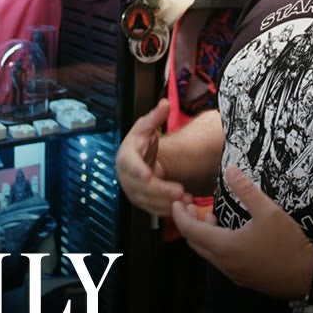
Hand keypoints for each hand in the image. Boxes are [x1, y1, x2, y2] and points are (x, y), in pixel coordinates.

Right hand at [115, 98, 190, 216]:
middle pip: (142, 188)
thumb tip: (165, 103)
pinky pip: (153, 209)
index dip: (138, 171)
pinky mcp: (142, 201)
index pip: (129, 165)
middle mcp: (126, 177)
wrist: (138, 158)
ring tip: (187, 200)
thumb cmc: (141, 141)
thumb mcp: (147, 126)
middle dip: (161, 191)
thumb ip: (156, 116)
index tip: (147, 175)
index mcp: (125, 157)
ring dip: (167, 203)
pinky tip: (183, 206)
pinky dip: (168, 209)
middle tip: (180, 191)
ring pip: (148, 202)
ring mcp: (133, 191)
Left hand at [171, 166, 312, 301]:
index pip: (190, 230)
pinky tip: (229, 233)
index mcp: (224, 246)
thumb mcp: (269, 212)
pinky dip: (215, 244)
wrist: (307, 277)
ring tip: (210, 216)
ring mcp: (233, 273)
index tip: (176, 201)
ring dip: (203, 234)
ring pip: (207, 252)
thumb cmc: (287, 245)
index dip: (179, 214)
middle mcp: (224, 263)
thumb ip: (247, 190)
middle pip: (195, 243)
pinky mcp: (243, 278)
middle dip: (189, 223)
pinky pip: (220, 260)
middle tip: (191, 206)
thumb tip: (230, 170)